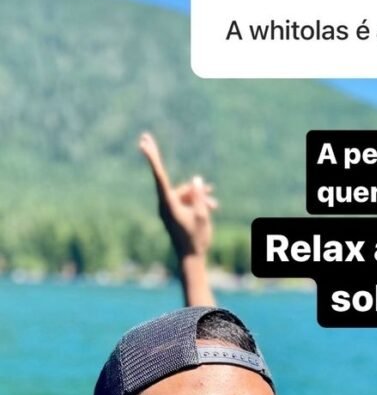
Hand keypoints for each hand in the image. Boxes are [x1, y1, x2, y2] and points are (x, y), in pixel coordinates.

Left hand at [139, 132, 218, 260]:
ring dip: (197, 194)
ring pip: (182, 191)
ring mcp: (169, 208)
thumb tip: (196, 179)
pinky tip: (212, 205)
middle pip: (164, 177)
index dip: (153, 159)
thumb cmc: (197, 238)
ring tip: (214, 205)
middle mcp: (165, 204)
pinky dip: (196, 200)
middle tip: (144, 137)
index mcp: (169, 204)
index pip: (159, 176)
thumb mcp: (203, 215)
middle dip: (156, 158)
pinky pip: (184, 199)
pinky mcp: (174, 212)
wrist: (191, 258)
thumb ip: (199, 196)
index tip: (144, 144)